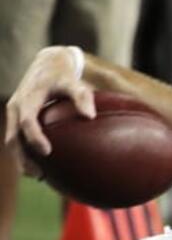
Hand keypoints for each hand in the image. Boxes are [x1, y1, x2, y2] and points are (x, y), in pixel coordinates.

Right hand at [5, 46, 94, 164]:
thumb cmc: (64, 76)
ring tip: (38, 176)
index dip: (35, 137)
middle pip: (13, 137)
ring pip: (12, 141)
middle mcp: (16, 107)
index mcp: (28, 99)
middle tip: (38, 174)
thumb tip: (90, 116)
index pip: (27, 121)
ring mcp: (15, 114)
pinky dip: (25, 153)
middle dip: (22, 157)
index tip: (47, 151)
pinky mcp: (17, 118)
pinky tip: (42, 167)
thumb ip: (82, 97)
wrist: (47, 64)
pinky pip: (18, 138)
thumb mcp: (74, 82)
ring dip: (21, 159)